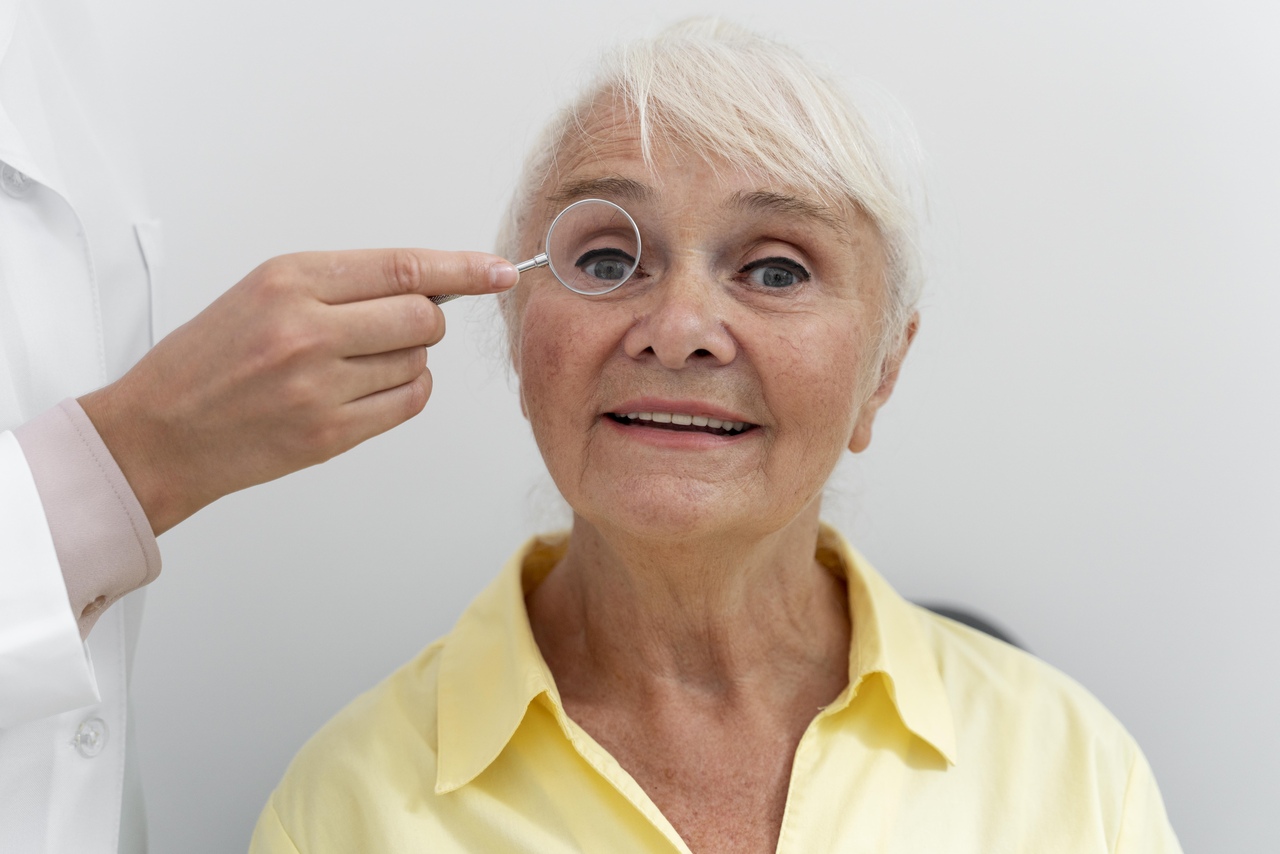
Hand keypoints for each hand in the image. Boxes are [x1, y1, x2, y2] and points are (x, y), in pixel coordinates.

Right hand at [79, 248, 516, 534]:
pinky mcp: (331, 433)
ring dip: (406, 360)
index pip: (404, 268)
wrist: (160, 433)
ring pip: (419, 362)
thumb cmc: (209, 359)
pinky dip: (406, 392)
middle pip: (423, 318)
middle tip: (393, 328)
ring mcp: (320, 385)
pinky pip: (408, 403)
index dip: (462, 269)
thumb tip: (428, 285)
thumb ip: (343, 284)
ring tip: (355, 364)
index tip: (498, 270)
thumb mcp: (262, 293)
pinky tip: (372, 389)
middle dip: (424, 322)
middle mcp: (307, 329)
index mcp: (290, 280)